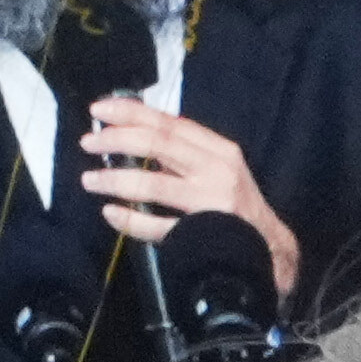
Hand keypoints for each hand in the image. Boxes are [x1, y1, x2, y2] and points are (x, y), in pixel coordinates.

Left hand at [78, 94, 294, 281]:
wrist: (272, 250)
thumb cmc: (238, 207)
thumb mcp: (219, 169)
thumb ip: (184, 152)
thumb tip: (132, 134)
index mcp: (219, 150)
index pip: (169, 122)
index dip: (130, 112)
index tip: (99, 110)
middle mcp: (217, 170)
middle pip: (157, 144)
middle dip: (116, 140)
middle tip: (88, 143)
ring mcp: (212, 203)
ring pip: (151, 184)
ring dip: (114, 180)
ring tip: (90, 180)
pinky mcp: (206, 234)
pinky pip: (158, 225)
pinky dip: (130, 220)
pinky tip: (112, 214)